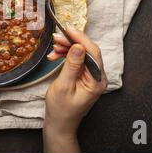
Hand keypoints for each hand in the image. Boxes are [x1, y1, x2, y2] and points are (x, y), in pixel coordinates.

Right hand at [43, 26, 107, 152]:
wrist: (59, 124)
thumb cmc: (61, 110)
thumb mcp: (64, 86)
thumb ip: (72, 65)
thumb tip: (78, 46)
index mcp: (97, 81)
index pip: (92, 53)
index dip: (80, 38)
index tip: (68, 29)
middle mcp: (97, 77)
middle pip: (87, 51)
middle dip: (71, 42)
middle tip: (56, 37)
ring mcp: (91, 76)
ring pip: (81, 54)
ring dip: (67, 48)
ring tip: (53, 48)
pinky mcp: (84, 76)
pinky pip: (77, 60)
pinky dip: (65, 55)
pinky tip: (55, 56)